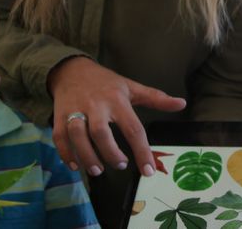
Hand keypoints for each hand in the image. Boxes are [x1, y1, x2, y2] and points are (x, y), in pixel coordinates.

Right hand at [48, 57, 185, 176]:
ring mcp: (75, 111)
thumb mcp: (132, 87)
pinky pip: (60, 137)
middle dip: (110, 152)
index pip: (133, 128)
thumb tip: (182, 104)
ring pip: (78, 135)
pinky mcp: (59, 116)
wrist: (72, 70)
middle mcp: (96, 106)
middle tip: (121, 165)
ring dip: (87, 156)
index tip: (148, 171)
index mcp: (117, 100)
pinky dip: (66, 153)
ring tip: (98, 170)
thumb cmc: (106, 83)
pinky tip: (75, 166)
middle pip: (100, 132)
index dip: (142, 151)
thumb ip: (156, 98)